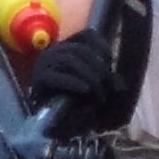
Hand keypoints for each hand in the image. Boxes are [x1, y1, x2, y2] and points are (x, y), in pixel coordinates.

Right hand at [24, 27, 141, 128]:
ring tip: (98, 94)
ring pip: (69, 60)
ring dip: (89, 76)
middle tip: (107, 87)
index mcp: (67, 47)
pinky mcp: (38, 80)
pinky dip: (73, 82)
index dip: (101, 45)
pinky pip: (56, 76)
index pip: (87, 35)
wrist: (50, 123)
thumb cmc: (73, 102)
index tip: (109, 62)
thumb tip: (119, 84)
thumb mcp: (94, 87)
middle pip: (80, 49)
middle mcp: (54, 51)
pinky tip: (85, 90)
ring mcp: (43, 64)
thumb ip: (105, 80)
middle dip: (98, 68)